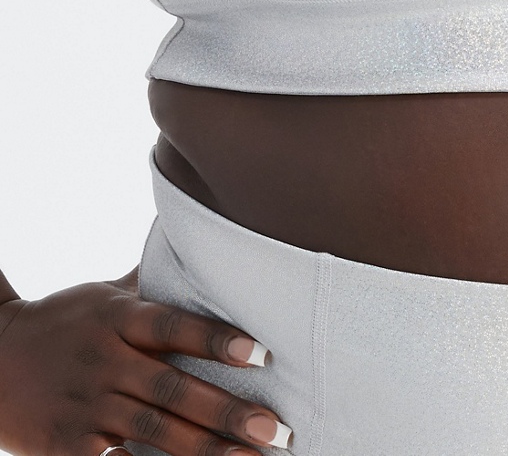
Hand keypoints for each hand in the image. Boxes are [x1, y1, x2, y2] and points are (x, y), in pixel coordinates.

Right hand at [0, 279, 291, 455]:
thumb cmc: (61, 322)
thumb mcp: (102, 295)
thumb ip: (151, 285)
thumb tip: (197, 242)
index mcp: (118, 319)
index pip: (175, 326)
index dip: (217, 340)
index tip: (262, 353)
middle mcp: (106, 361)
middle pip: (174, 388)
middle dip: (228, 412)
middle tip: (276, 428)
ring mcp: (87, 408)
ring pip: (155, 433)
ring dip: (208, 451)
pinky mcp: (67, 448)